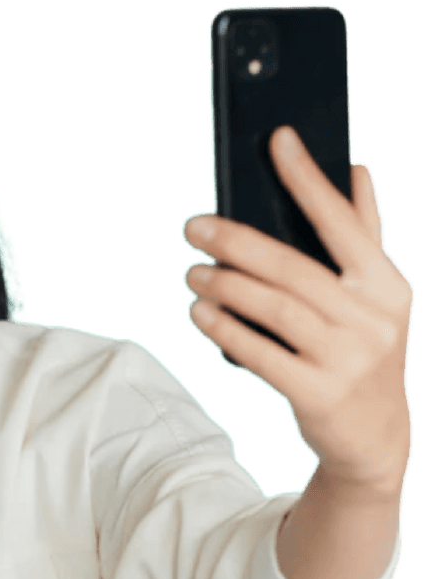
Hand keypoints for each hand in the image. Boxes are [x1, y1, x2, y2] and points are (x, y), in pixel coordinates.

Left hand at [183, 127, 413, 494]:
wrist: (375, 438)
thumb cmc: (364, 351)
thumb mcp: (377, 297)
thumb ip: (364, 236)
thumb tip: (356, 168)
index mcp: (386, 285)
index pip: (344, 222)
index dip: (310, 179)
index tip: (278, 139)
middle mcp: (372, 319)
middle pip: (294, 268)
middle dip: (238, 241)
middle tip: (194, 225)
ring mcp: (348, 359)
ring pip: (275, 309)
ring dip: (226, 286)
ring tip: (193, 271)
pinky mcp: (319, 395)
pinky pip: (262, 354)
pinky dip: (227, 330)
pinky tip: (201, 312)